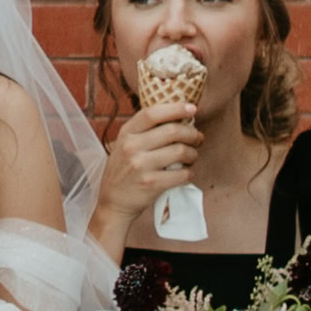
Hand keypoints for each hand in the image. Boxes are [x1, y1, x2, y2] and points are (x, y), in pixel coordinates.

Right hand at [100, 91, 206, 218]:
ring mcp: (140, 166)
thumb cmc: (124, 170)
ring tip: (191, 157)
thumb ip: (144, 131)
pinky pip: (183, 174)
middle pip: (173, 131)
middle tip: (198, 138)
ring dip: (193, 154)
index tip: (192, 108)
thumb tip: (179, 118)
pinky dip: (190, 173)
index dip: (175, 108)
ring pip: (181, 152)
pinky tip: (185, 173)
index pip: (152, 113)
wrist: (113, 202)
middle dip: (192, 134)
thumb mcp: (125, 145)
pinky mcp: (151, 184)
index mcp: (126, 133)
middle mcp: (131, 147)